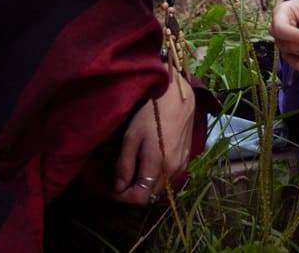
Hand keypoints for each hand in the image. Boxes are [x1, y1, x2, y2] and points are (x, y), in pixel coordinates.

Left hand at [112, 72, 195, 204]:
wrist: (177, 98)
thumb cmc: (151, 114)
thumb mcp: (131, 138)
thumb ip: (125, 165)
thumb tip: (119, 187)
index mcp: (159, 166)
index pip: (140, 198)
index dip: (123, 198)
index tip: (112, 190)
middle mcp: (173, 171)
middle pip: (151, 196)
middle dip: (133, 193)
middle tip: (119, 182)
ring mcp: (182, 165)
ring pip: (161, 188)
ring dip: (146, 187)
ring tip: (132, 173)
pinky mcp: (186, 159)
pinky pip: (169, 179)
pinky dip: (157, 179)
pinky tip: (148, 166)